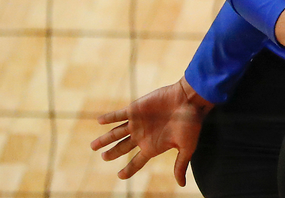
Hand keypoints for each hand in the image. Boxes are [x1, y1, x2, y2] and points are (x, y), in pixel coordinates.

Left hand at [90, 77, 213, 185]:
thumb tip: (182, 184)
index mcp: (153, 146)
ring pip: (116, 133)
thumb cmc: (191, 123)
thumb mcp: (187, 147)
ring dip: (104, 139)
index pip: (136, 162)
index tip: (120, 176)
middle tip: (103, 158)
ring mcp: (137, 122)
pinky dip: (108, 118)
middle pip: (122, 148)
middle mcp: (143, 135)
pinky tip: (99, 121)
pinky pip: (118, 115)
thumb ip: (180, 164)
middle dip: (112, 153)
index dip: (128, 170)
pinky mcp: (135, 109)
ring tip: (93, 146)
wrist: (190, 99)